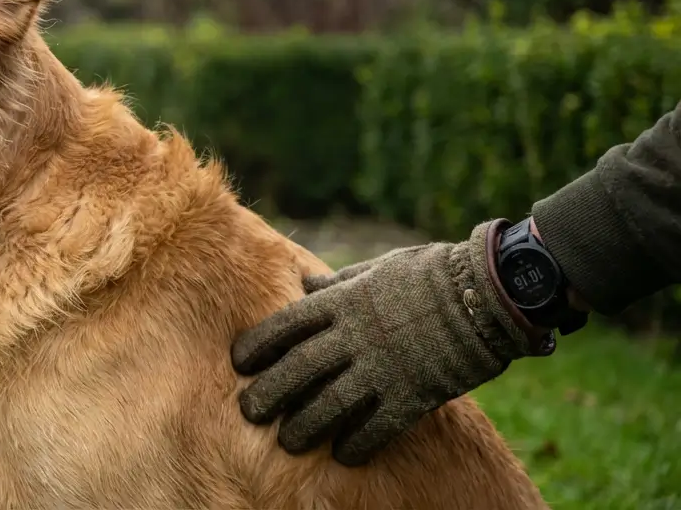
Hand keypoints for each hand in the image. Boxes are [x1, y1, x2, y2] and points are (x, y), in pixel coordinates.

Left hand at [230, 222, 538, 465]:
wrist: (485, 292)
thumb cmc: (428, 275)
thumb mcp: (374, 269)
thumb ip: (337, 283)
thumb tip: (304, 283)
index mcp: (342, 301)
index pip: (285, 326)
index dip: (257, 346)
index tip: (239, 362)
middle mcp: (354, 336)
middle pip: (298, 370)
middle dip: (270, 393)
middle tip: (249, 411)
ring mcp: (382, 367)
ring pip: (329, 404)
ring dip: (304, 426)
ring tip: (288, 442)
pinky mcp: (412, 393)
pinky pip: (376, 427)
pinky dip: (357, 443)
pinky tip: (343, 455)